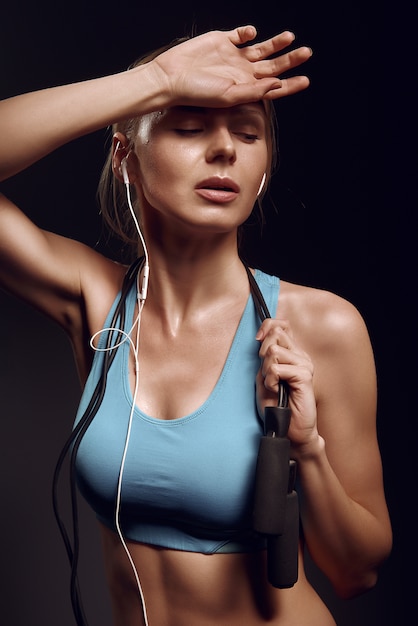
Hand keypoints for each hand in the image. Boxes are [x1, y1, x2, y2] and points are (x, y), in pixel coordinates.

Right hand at [150, 26, 311, 107]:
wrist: (173, 77)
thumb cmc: (198, 94)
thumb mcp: (229, 96)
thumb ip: (254, 90)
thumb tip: (277, 83)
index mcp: (245, 88)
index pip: (273, 87)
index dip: (290, 84)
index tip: (306, 80)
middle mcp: (242, 72)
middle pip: (272, 66)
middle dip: (290, 60)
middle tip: (307, 53)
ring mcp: (233, 55)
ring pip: (261, 48)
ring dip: (276, 43)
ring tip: (290, 37)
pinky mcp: (222, 40)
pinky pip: (240, 34)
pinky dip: (248, 32)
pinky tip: (251, 34)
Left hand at [256, 318, 317, 448]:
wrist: (289, 429)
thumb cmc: (275, 405)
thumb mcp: (264, 376)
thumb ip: (265, 357)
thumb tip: (263, 336)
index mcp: (292, 353)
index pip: (281, 325)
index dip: (267, 327)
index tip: (258, 340)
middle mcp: (301, 356)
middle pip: (276, 334)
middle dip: (263, 353)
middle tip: (267, 374)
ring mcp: (305, 365)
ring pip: (274, 352)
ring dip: (266, 371)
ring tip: (273, 385)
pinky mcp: (304, 376)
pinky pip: (277, 368)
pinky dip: (270, 380)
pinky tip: (276, 390)